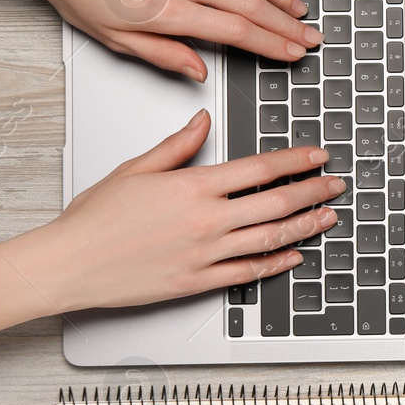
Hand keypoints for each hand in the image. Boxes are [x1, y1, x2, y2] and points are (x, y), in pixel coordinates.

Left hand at [0, 0, 320, 81]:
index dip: (272, 44)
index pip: (237, 31)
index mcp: (169, 11)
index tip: (293, 53)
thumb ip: (164, 56)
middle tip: (311, 36)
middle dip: (287, 23)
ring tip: (299, 9)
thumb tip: (198, 71)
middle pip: (252, 4)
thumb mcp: (116, 39)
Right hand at [3, 109, 342, 311]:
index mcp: (193, 187)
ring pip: (270, 238)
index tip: (318, 156)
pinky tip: (294, 256)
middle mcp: (205, 221)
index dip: (297, 161)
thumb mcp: (136, 169)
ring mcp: (205, 254)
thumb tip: (203, 122)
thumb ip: (178, 146)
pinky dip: (276, 263)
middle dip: (313, 192)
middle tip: (335, 185)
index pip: (260, 169)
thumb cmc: (94, 219)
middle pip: (276, 203)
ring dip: (305, 226)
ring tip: (327, 217)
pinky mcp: (198, 282)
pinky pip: (248, 272)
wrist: (69, 263)